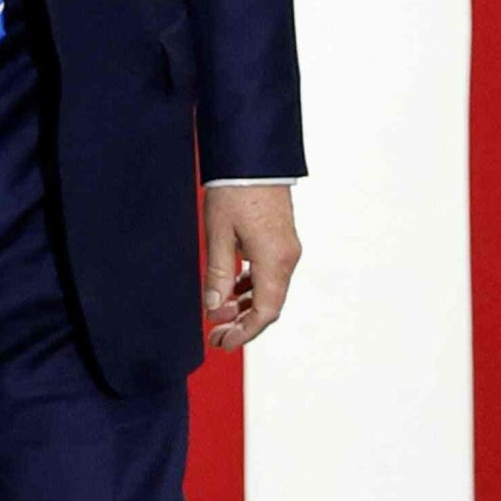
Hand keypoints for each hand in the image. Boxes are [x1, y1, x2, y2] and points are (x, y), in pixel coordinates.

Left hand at [203, 185, 300, 352]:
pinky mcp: (280, 239)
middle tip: (215, 335)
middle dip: (242, 324)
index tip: (222, 342)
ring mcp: (287, 248)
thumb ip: (218, 274)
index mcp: (274, 260)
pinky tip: (231, 290)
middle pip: (269, 305)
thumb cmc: (236, 190)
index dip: (244, 333)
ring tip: (218, 313)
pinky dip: (250, 287)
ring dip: (245, 306)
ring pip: (269, 291)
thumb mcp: (218, 234)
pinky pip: (269, 274)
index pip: (265, 312)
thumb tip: (214, 307)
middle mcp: (286, 258)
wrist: (253, 157)